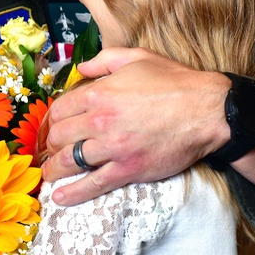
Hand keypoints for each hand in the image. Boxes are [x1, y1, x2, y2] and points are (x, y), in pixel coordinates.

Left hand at [42, 47, 230, 205]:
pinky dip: (73, 193)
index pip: (60, 110)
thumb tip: (81, 68)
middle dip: (51, 144)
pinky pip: (93, 185)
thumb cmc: (174, 82)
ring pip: (70, 162)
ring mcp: (113, 147)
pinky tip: (60, 198)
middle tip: (50, 150)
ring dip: (54, 169)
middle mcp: (99, 121)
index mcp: (99, 93)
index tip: (55, 126)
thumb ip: (103, 60)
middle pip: (60, 137)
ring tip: (48, 173)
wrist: (206, 110)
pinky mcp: (128, 169)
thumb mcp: (136, 57)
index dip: (54, 119)